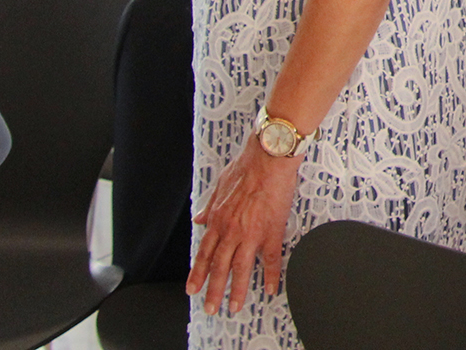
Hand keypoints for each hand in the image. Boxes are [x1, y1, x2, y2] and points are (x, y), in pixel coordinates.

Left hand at [186, 136, 301, 314]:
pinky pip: (271, 259)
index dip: (197, 273)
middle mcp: (231, 230)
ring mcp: (251, 233)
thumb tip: (199, 218)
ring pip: (241, 268)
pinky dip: (271, 275)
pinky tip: (270, 288)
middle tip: (210, 307)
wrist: (269, 157)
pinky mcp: (272, 231)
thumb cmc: (247, 166)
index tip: (192, 288)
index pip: (204, 253)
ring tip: (235, 306)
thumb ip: (209, 205)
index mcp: (218, 219)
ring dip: (237, 290)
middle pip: (219, 267)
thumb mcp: (219, 185)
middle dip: (213, 290)